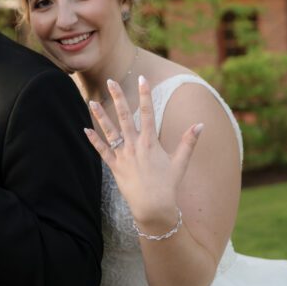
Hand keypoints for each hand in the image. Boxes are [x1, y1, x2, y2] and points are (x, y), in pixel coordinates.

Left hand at [85, 75, 202, 229]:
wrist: (153, 207)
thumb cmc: (168, 185)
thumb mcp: (180, 162)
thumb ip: (189, 141)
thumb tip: (201, 124)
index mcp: (150, 142)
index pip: (148, 112)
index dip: (145, 94)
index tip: (142, 78)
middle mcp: (135, 146)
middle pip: (125, 116)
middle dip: (118, 97)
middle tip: (110, 81)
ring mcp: (123, 156)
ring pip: (110, 131)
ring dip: (100, 116)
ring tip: (91, 101)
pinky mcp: (115, 167)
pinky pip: (102, 151)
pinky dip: (94, 140)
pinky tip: (85, 129)